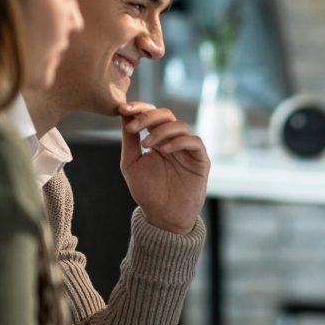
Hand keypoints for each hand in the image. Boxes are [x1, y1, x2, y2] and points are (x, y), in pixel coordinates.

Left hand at [118, 102, 209, 233]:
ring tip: (147, 144)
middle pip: (166, 115)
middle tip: (133, 127)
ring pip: (181, 125)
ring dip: (161, 130)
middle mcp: (173, 141)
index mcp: (157, 139)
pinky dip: (179, 141)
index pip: (151, 115)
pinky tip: (164, 150)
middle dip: (148, 117)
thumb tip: (123, 114)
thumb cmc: (147, 192)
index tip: (122, 109)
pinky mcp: (201, 160)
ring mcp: (188, 149)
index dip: (139, 108)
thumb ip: (129, 140)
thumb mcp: (131, 163)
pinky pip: (194, 142)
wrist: (163, 216)